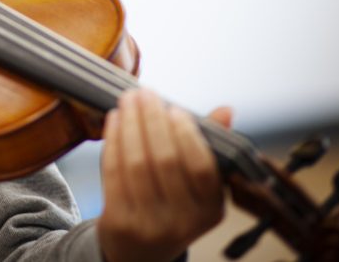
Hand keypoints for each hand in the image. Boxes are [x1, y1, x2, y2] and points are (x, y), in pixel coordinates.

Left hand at [97, 88, 232, 261]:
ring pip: (136, 164)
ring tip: (127, 100)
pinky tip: (114, 119)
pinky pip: (114, 173)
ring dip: (130, 125)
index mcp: (211, 210)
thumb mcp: (196, 185)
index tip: (174, 108)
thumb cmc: (171, 205)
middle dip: (152, 120)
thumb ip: (208, 147)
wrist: (139, 252)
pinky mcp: (120, 222)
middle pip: (165, 160)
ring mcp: (150, 225)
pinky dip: (113, 141)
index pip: (202, 167)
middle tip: (144, 93)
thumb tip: (226, 110)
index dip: (186, 134)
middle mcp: (184, 221)